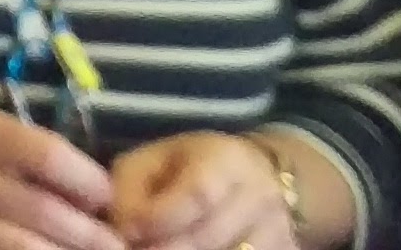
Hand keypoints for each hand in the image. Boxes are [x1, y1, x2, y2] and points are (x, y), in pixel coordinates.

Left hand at [103, 131, 297, 249]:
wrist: (259, 176)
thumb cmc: (191, 166)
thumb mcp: (153, 160)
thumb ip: (131, 190)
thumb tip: (123, 231)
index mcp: (226, 160)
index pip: (199, 194)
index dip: (160, 218)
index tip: (129, 232)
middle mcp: (260, 196)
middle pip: (211, 237)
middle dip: (166, 249)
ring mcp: (277, 230)